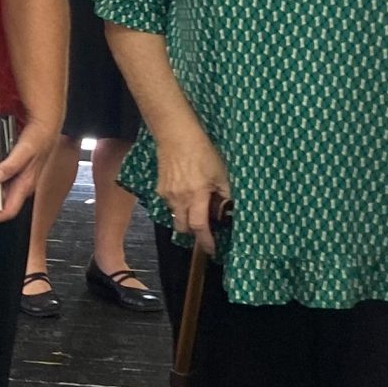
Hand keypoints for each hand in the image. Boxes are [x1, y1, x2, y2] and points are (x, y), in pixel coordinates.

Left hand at [0, 120, 57, 223]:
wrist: (45, 129)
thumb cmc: (40, 140)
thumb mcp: (25, 150)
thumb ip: (11, 165)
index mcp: (25, 185)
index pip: (10, 210)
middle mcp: (22, 185)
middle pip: (4, 205)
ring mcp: (19, 180)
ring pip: (2, 195)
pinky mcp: (16, 173)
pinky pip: (2, 184)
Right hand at [156, 130, 232, 250]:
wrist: (176, 136)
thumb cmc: (202, 152)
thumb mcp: (221, 172)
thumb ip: (225, 194)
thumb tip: (228, 209)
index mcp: (196, 195)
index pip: (200, 227)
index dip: (206, 241)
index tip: (212, 250)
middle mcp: (179, 199)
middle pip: (183, 228)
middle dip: (194, 232)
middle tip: (205, 228)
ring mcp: (167, 194)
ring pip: (176, 216)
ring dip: (186, 217)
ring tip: (196, 205)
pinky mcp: (160, 188)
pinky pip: (170, 205)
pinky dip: (179, 205)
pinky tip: (186, 192)